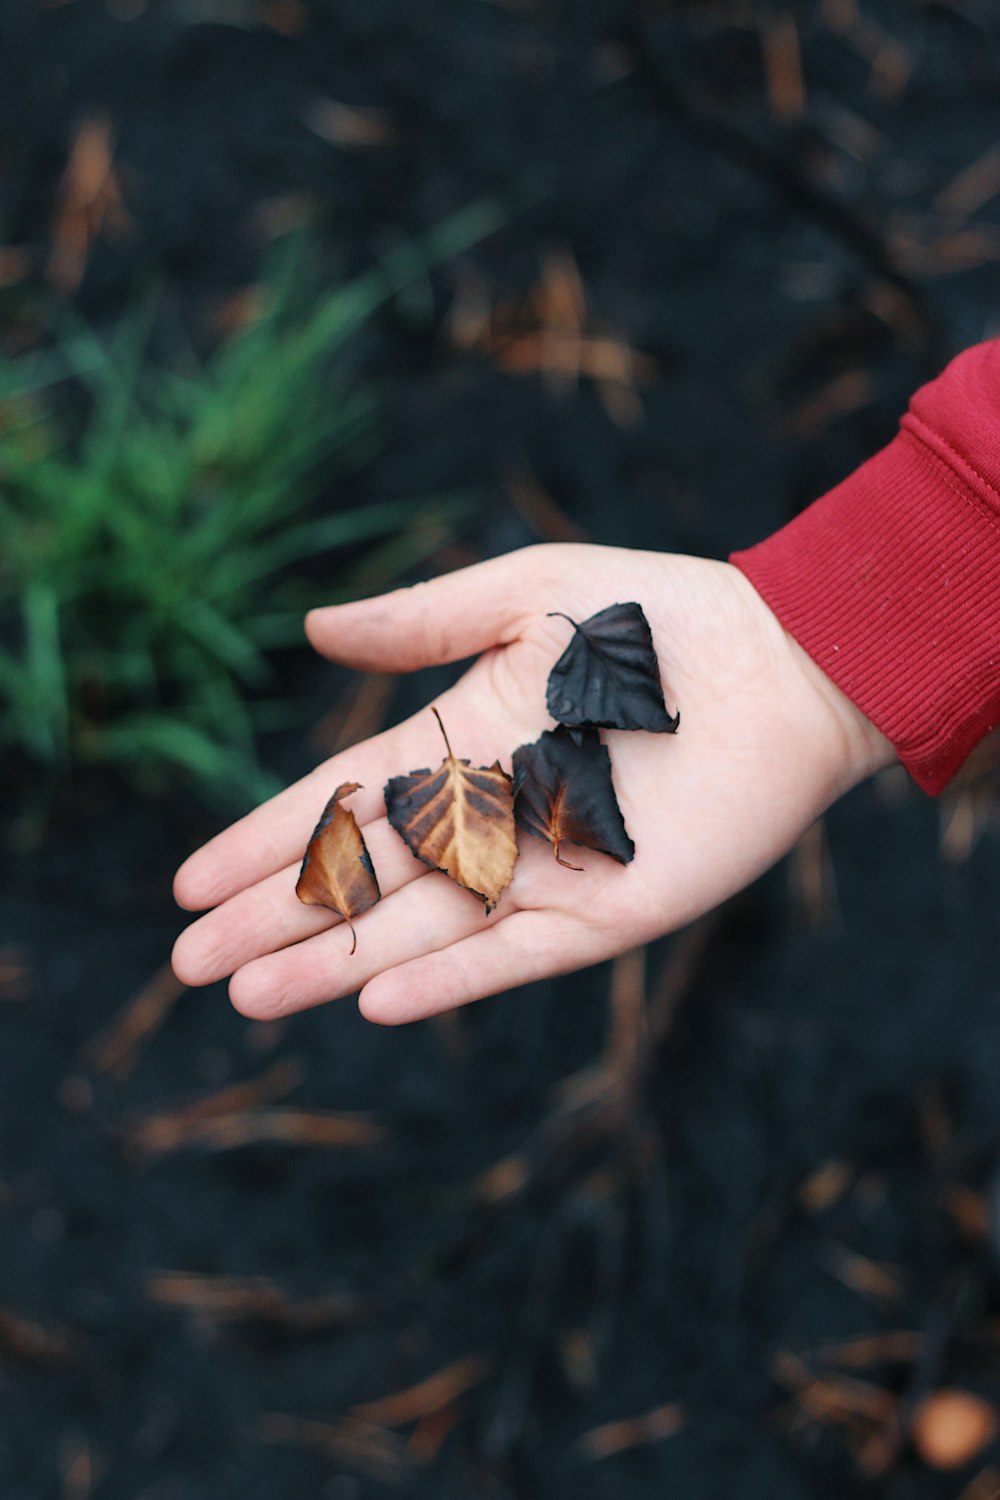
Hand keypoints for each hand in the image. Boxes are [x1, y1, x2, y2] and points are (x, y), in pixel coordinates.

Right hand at [171, 544, 894, 1024]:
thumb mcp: (526, 596)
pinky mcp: (601, 915)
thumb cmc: (655, 618)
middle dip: (272, 920)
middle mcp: (484, 815)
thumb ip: (422, 624)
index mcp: (456, 740)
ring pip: (414, 928)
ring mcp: (537, 871)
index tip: (191, 880)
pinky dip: (444, 980)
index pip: (338, 799)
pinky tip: (371, 998)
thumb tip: (311, 631)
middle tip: (189, 964)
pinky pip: (508, 958)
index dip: (263, 840)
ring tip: (244, 997)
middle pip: (358, 878)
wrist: (783, 665)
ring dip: (330, 962)